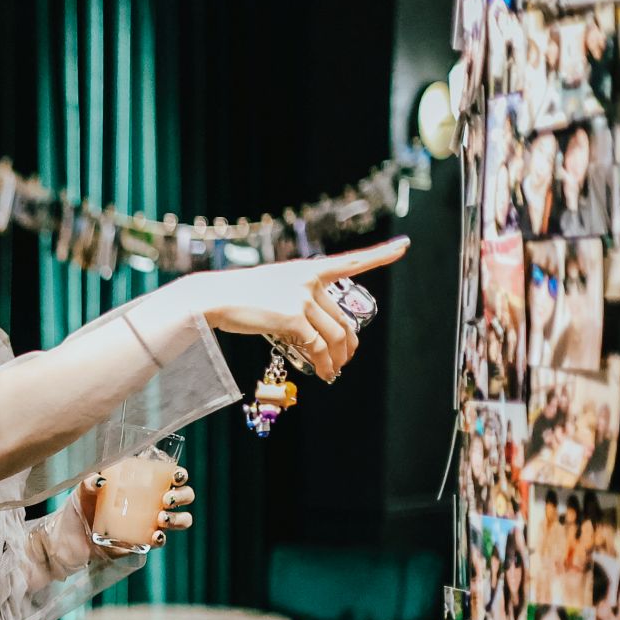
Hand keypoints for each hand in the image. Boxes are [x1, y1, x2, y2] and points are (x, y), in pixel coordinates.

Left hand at [78, 464, 194, 553]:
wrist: (67, 538)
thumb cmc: (79, 508)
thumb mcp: (82, 491)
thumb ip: (89, 482)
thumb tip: (101, 480)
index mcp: (142, 484)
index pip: (170, 476)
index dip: (180, 475)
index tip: (176, 475)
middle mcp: (151, 502)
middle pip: (183, 496)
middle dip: (182, 496)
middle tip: (167, 498)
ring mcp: (149, 523)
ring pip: (180, 519)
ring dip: (178, 518)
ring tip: (162, 517)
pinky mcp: (142, 542)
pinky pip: (160, 541)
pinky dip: (161, 538)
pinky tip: (155, 536)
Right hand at [189, 237, 409, 382]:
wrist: (215, 297)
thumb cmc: (239, 296)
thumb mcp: (275, 288)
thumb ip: (300, 300)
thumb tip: (316, 333)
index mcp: (308, 269)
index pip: (351, 261)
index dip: (382, 254)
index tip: (404, 246)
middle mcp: (310, 281)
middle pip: (343, 319)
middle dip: (348, 345)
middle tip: (344, 361)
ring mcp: (302, 298)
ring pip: (334, 336)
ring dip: (336, 359)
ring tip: (331, 372)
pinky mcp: (293, 317)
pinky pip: (316, 346)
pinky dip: (323, 363)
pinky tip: (323, 372)